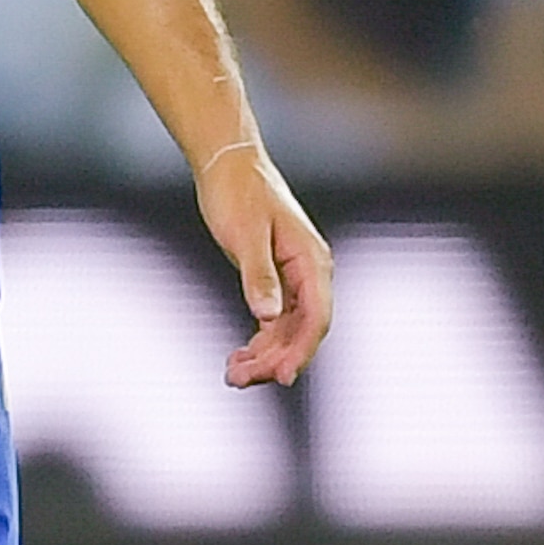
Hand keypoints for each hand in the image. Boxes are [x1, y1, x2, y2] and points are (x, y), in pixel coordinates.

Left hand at [195, 142, 332, 387]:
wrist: (227, 165)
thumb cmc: (237, 193)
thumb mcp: (245, 234)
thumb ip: (258, 275)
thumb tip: (266, 316)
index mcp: (312, 262)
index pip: (316, 318)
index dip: (301, 351)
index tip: (281, 377)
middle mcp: (310, 274)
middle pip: (301, 331)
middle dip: (274, 360)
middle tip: (238, 380)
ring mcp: (294, 279)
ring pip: (287, 331)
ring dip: (263, 356)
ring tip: (232, 376)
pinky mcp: (275, 280)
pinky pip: (274, 322)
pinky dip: (258, 342)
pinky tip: (236, 359)